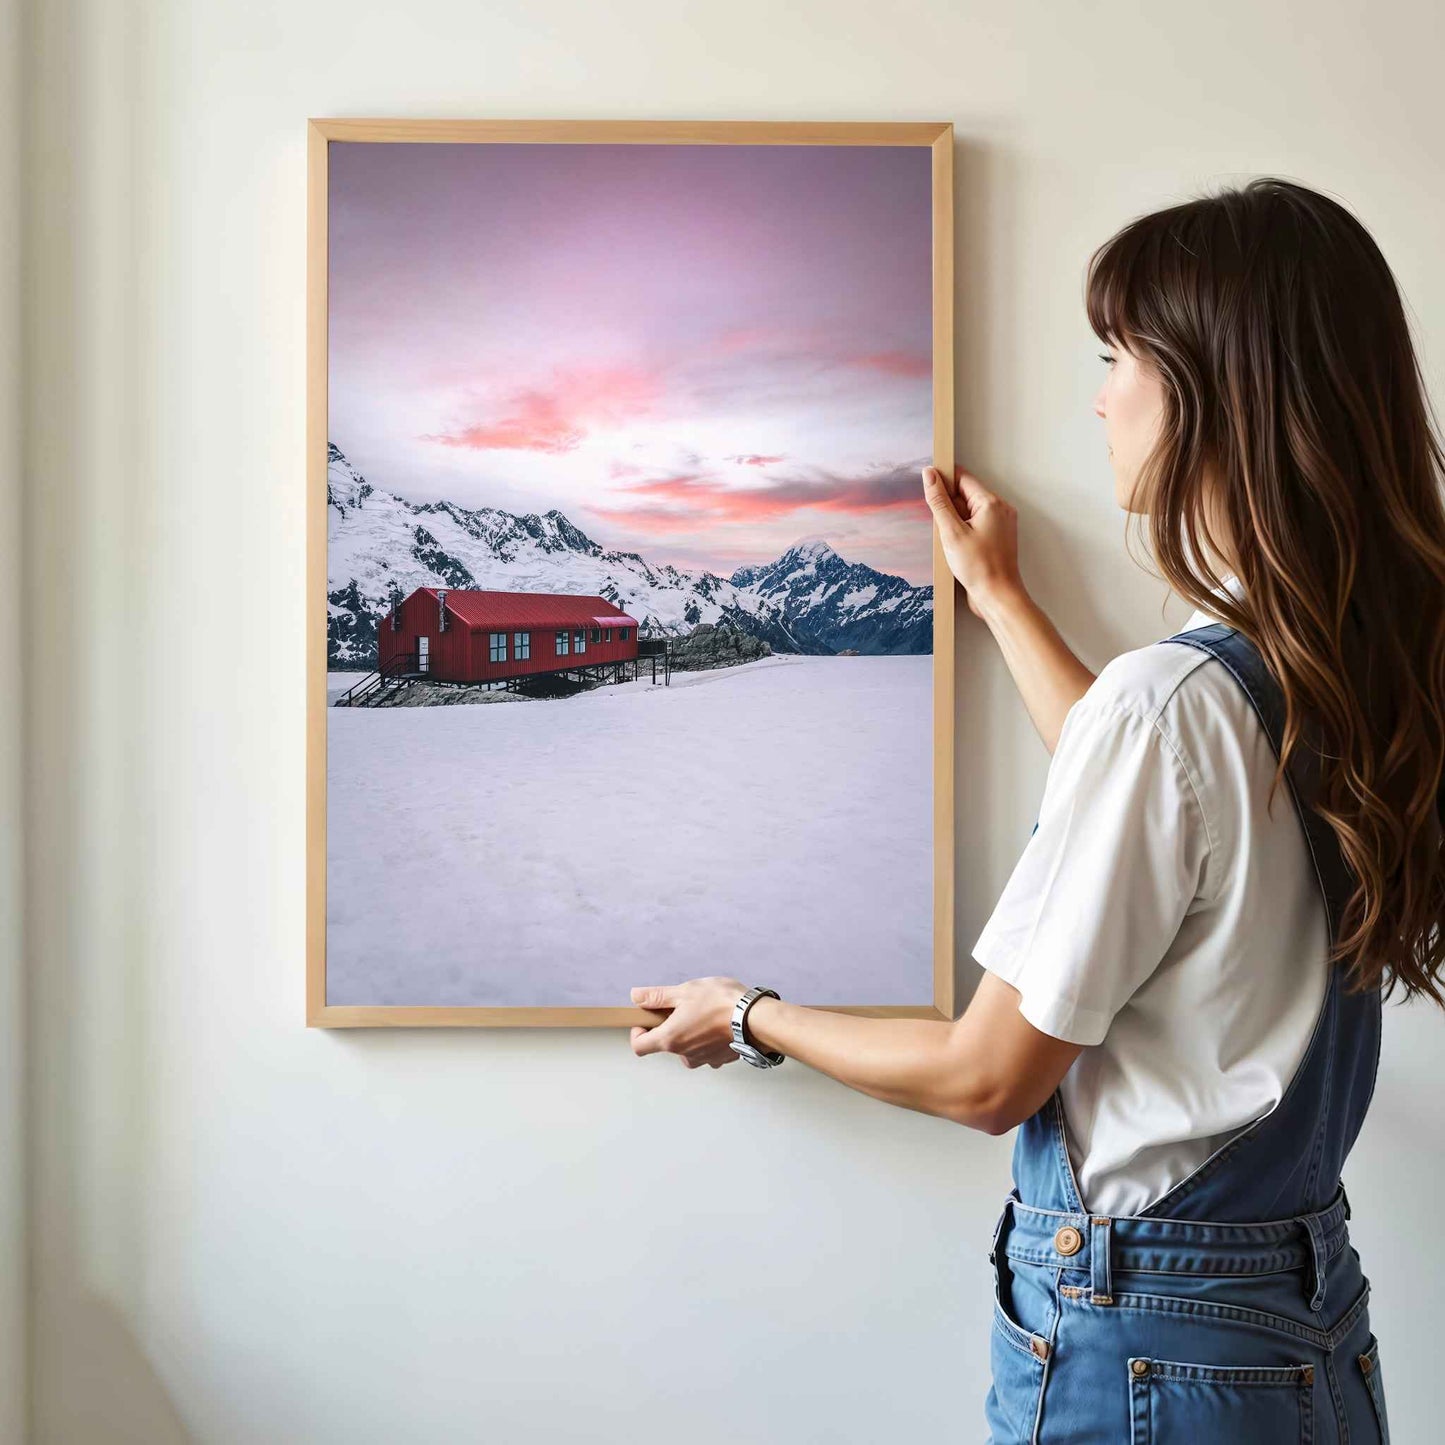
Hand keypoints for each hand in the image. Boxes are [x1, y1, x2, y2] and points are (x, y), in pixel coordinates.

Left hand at [629, 976, 747, 1068]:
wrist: (755, 1019)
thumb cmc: (720, 1003)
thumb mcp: (684, 991)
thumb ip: (657, 996)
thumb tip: (636, 997)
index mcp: (670, 1039)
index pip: (639, 1046)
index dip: (637, 1032)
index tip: (646, 1019)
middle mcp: (684, 1054)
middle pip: (665, 1045)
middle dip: (669, 1027)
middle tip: (682, 1007)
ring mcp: (704, 1059)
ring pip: (687, 1048)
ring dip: (689, 1034)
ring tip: (703, 1014)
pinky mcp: (721, 1059)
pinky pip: (707, 1050)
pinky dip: (708, 1039)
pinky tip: (718, 1023)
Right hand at [921, 464, 1025, 620]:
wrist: (998, 596)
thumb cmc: (979, 567)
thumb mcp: (951, 532)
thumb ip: (939, 501)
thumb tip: (930, 475)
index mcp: (991, 503)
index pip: (963, 478)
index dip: (944, 479)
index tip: (928, 484)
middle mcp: (1000, 510)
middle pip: (966, 495)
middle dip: (948, 505)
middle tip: (940, 525)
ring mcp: (1000, 524)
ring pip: (970, 511)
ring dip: (954, 520)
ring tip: (950, 541)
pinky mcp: (997, 538)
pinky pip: (976, 525)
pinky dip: (963, 531)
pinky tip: (957, 547)